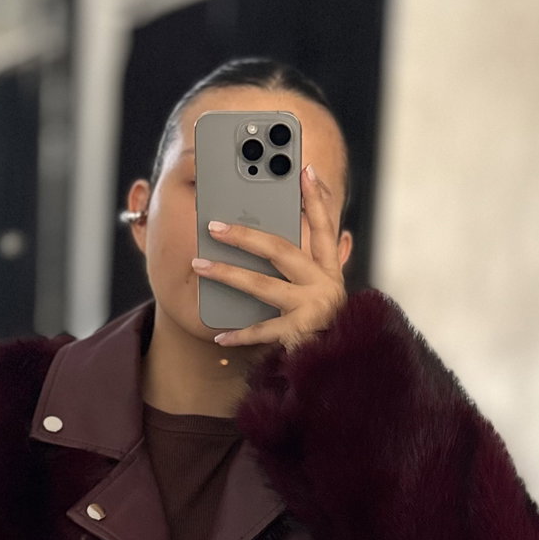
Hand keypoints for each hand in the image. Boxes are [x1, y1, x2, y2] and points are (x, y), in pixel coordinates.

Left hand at [192, 162, 346, 353]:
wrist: (339, 369)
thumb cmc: (321, 326)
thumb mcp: (316, 292)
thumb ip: (299, 267)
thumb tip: (266, 235)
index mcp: (330, 270)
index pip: (323, 227)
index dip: (316, 199)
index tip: (306, 170)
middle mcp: (326, 285)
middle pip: (282, 251)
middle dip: (245, 235)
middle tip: (214, 224)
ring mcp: (314, 309)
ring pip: (263, 286)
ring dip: (228, 274)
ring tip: (199, 264)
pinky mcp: (301, 334)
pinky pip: (262, 331)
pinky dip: (239, 335)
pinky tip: (218, 334)